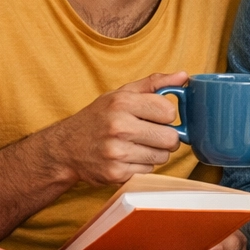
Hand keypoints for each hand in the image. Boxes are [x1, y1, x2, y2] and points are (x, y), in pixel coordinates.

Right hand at [41, 72, 187, 185]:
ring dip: (155, 152)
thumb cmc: (99, 118)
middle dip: (165, 137)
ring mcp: (116, 152)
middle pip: (171, 138)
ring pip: (162, 156)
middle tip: (151, 134)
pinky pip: (149, 170)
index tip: (156, 116)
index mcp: (121, 103)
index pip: (169, 111)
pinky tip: (127, 157)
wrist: (65, 148)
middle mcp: (118, 127)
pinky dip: (142, 165)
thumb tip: (184, 76)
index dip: (166, 115)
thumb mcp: (121, 94)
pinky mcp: (116, 173)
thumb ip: (154, 83)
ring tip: (137, 145)